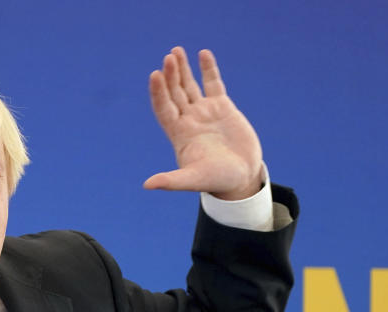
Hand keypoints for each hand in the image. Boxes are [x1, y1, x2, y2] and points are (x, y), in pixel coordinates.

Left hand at [144, 47, 263, 200]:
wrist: (241, 177)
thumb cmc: (216, 181)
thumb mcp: (193, 180)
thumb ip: (171, 181)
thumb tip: (147, 185)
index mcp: (179, 134)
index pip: (163, 108)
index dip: (159, 93)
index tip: (155, 75)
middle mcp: (188, 120)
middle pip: (175, 93)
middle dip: (171, 75)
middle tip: (169, 57)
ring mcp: (204, 112)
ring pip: (190, 86)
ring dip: (182, 69)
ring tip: (176, 51)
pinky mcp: (222, 107)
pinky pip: (213, 84)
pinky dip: (208, 69)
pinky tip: (203, 54)